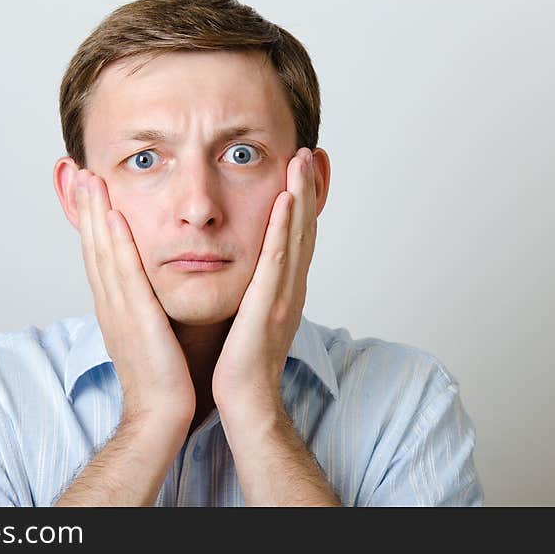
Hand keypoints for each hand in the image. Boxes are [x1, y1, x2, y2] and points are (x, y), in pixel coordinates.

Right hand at [74, 169, 195, 429]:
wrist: (161, 416)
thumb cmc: (165, 379)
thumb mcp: (152, 333)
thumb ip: (149, 307)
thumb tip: (154, 288)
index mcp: (116, 307)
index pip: (100, 255)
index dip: (92, 221)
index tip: (90, 188)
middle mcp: (111, 305)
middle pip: (94, 247)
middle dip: (85, 207)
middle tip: (79, 170)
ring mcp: (119, 311)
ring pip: (102, 253)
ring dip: (94, 214)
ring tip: (90, 178)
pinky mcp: (135, 319)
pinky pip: (124, 274)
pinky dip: (115, 244)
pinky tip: (112, 217)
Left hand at [211, 147, 316, 417]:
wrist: (244, 402)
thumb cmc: (241, 364)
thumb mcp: (250, 318)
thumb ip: (254, 292)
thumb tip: (248, 273)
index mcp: (284, 290)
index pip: (297, 236)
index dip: (305, 201)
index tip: (306, 168)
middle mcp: (291, 288)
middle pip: (304, 229)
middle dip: (310, 188)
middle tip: (313, 152)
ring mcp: (284, 296)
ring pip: (296, 237)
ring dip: (302, 195)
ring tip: (303, 159)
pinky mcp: (269, 307)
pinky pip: (278, 260)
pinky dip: (285, 228)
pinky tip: (286, 199)